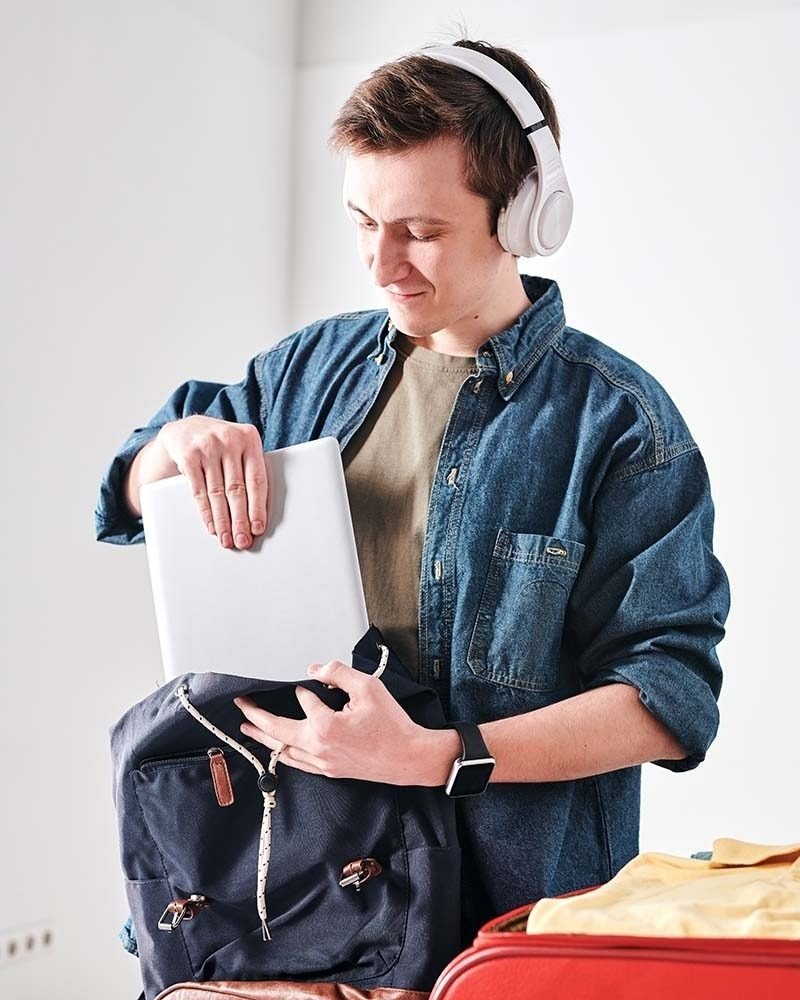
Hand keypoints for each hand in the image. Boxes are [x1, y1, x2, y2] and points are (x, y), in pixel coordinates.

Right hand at [150, 415, 266, 548]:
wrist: (186, 428)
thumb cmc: (221, 444)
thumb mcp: (239, 448)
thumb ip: (250, 470)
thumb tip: (258, 513)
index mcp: (249, 437)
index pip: (256, 479)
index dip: (258, 507)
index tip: (258, 528)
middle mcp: (229, 440)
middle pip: (236, 489)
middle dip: (240, 520)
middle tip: (242, 540)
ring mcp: (207, 446)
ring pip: (217, 493)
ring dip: (222, 521)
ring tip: (227, 538)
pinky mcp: (188, 456)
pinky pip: (198, 491)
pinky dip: (206, 512)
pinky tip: (211, 526)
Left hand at [234, 660, 459, 785]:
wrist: (410, 757)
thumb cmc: (393, 726)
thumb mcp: (369, 687)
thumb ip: (339, 673)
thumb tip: (316, 669)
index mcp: (325, 726)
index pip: (304, 702)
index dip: (303, 692)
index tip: (303, 686)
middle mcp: (319, 748)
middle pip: (277, 732)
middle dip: (256, 716)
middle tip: (242, 705)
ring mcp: (323, 763)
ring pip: (283, 751)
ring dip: (264, 738)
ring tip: (248, 727)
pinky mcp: (330, 772)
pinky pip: (297, 763)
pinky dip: (283, 754)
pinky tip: (278, 750)